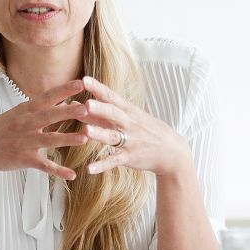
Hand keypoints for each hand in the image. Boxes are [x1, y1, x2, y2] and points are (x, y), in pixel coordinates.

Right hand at [0, 77, 89, 189]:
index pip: (47, 97)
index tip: (81, 82)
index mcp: (25, 110)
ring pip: (50, 140)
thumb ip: (38, 108)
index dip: (64, 90)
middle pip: (50, 116)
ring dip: (67, 139)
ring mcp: (25, 142)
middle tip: (87, 107)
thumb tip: (61, 99)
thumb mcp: (16, 114)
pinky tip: (72, 175)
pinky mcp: (24, 159)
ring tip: (85, 138)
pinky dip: (58, 171)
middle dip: (69, 111)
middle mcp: (25, 124)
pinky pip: (44, 166)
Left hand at [71, 74, 192, 177]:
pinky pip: (114, 161)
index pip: (112, 97)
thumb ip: (104, 112)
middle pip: (113, 114)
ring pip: (112, 136)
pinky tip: (89, 169)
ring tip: (85, 130)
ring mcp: (130, 141)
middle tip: (86, 103)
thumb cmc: (145, 130)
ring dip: (99, 133)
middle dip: (100, 108)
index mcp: (128, 111)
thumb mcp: (129, 117)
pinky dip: (102, 165)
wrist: (172, 151)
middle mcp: (129, 124)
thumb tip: (78, 103)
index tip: (84, 80)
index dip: (98, 88)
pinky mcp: (130, 157)